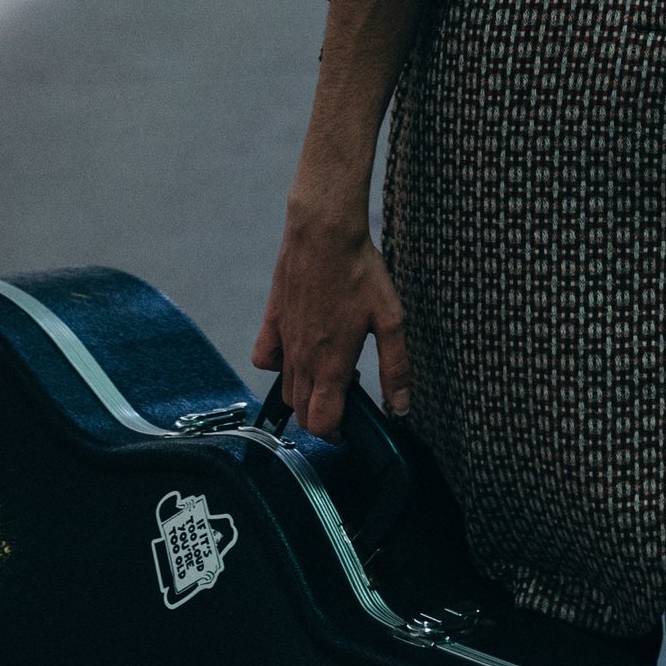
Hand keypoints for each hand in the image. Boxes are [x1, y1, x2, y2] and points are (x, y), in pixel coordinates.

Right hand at [252, 207, 411, 435]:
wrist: (324, 232)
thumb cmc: (360, 271)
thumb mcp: (391, 320)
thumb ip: (396, 368)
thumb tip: (401, 408)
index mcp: (330, 364)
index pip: (321, 423)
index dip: (337, 434)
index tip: (352, 427)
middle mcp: (302, 359)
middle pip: (301, 412)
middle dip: (323, 417)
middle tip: (348, 397)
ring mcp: (284, 341)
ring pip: (285, 389)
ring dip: (306, 394)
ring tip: (332, 372)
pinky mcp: (272, 322)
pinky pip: (265, 359)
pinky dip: (278, 366)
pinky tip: (299, 352)